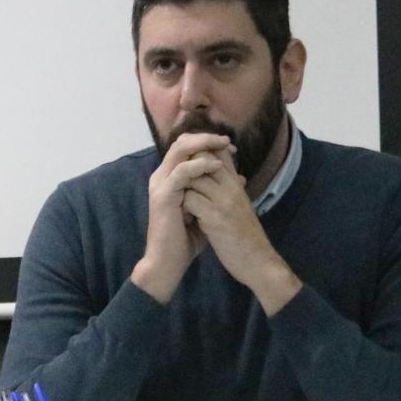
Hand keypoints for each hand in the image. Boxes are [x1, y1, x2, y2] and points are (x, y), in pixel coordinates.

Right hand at [132, 133, 230, 302]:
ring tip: (224, 147)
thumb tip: (240, 179)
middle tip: (227, 141)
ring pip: (180, 150)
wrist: (168, 263)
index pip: (186, 148)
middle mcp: (162, 177)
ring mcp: (161, 185)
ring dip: (204, 145)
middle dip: (206, 137)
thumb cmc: (186, 240)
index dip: (207, 142)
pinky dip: (200, 165)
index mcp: (170, 179)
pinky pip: (181, 172)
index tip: (230, 147)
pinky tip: (217, 166)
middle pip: (181, 143)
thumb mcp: (206, 210)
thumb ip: (217, 192)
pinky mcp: (163, 197)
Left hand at [180, 149, 302, 314]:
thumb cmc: (245, 235)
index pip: (218, 151)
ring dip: (181, 187)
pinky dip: (181, 205)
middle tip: (178, 184)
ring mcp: (223, 201)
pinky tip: (183, 216)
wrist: (257, 261)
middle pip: (203, 157)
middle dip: (185, 168)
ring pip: (193, 176)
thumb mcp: (240, 206)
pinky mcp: (214, 218)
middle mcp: (231, 186)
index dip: (200, 153)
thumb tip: (213, 175)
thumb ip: (228, 189)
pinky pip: (190, 199)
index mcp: (236, 183)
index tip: (188, 167)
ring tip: (178, 200)